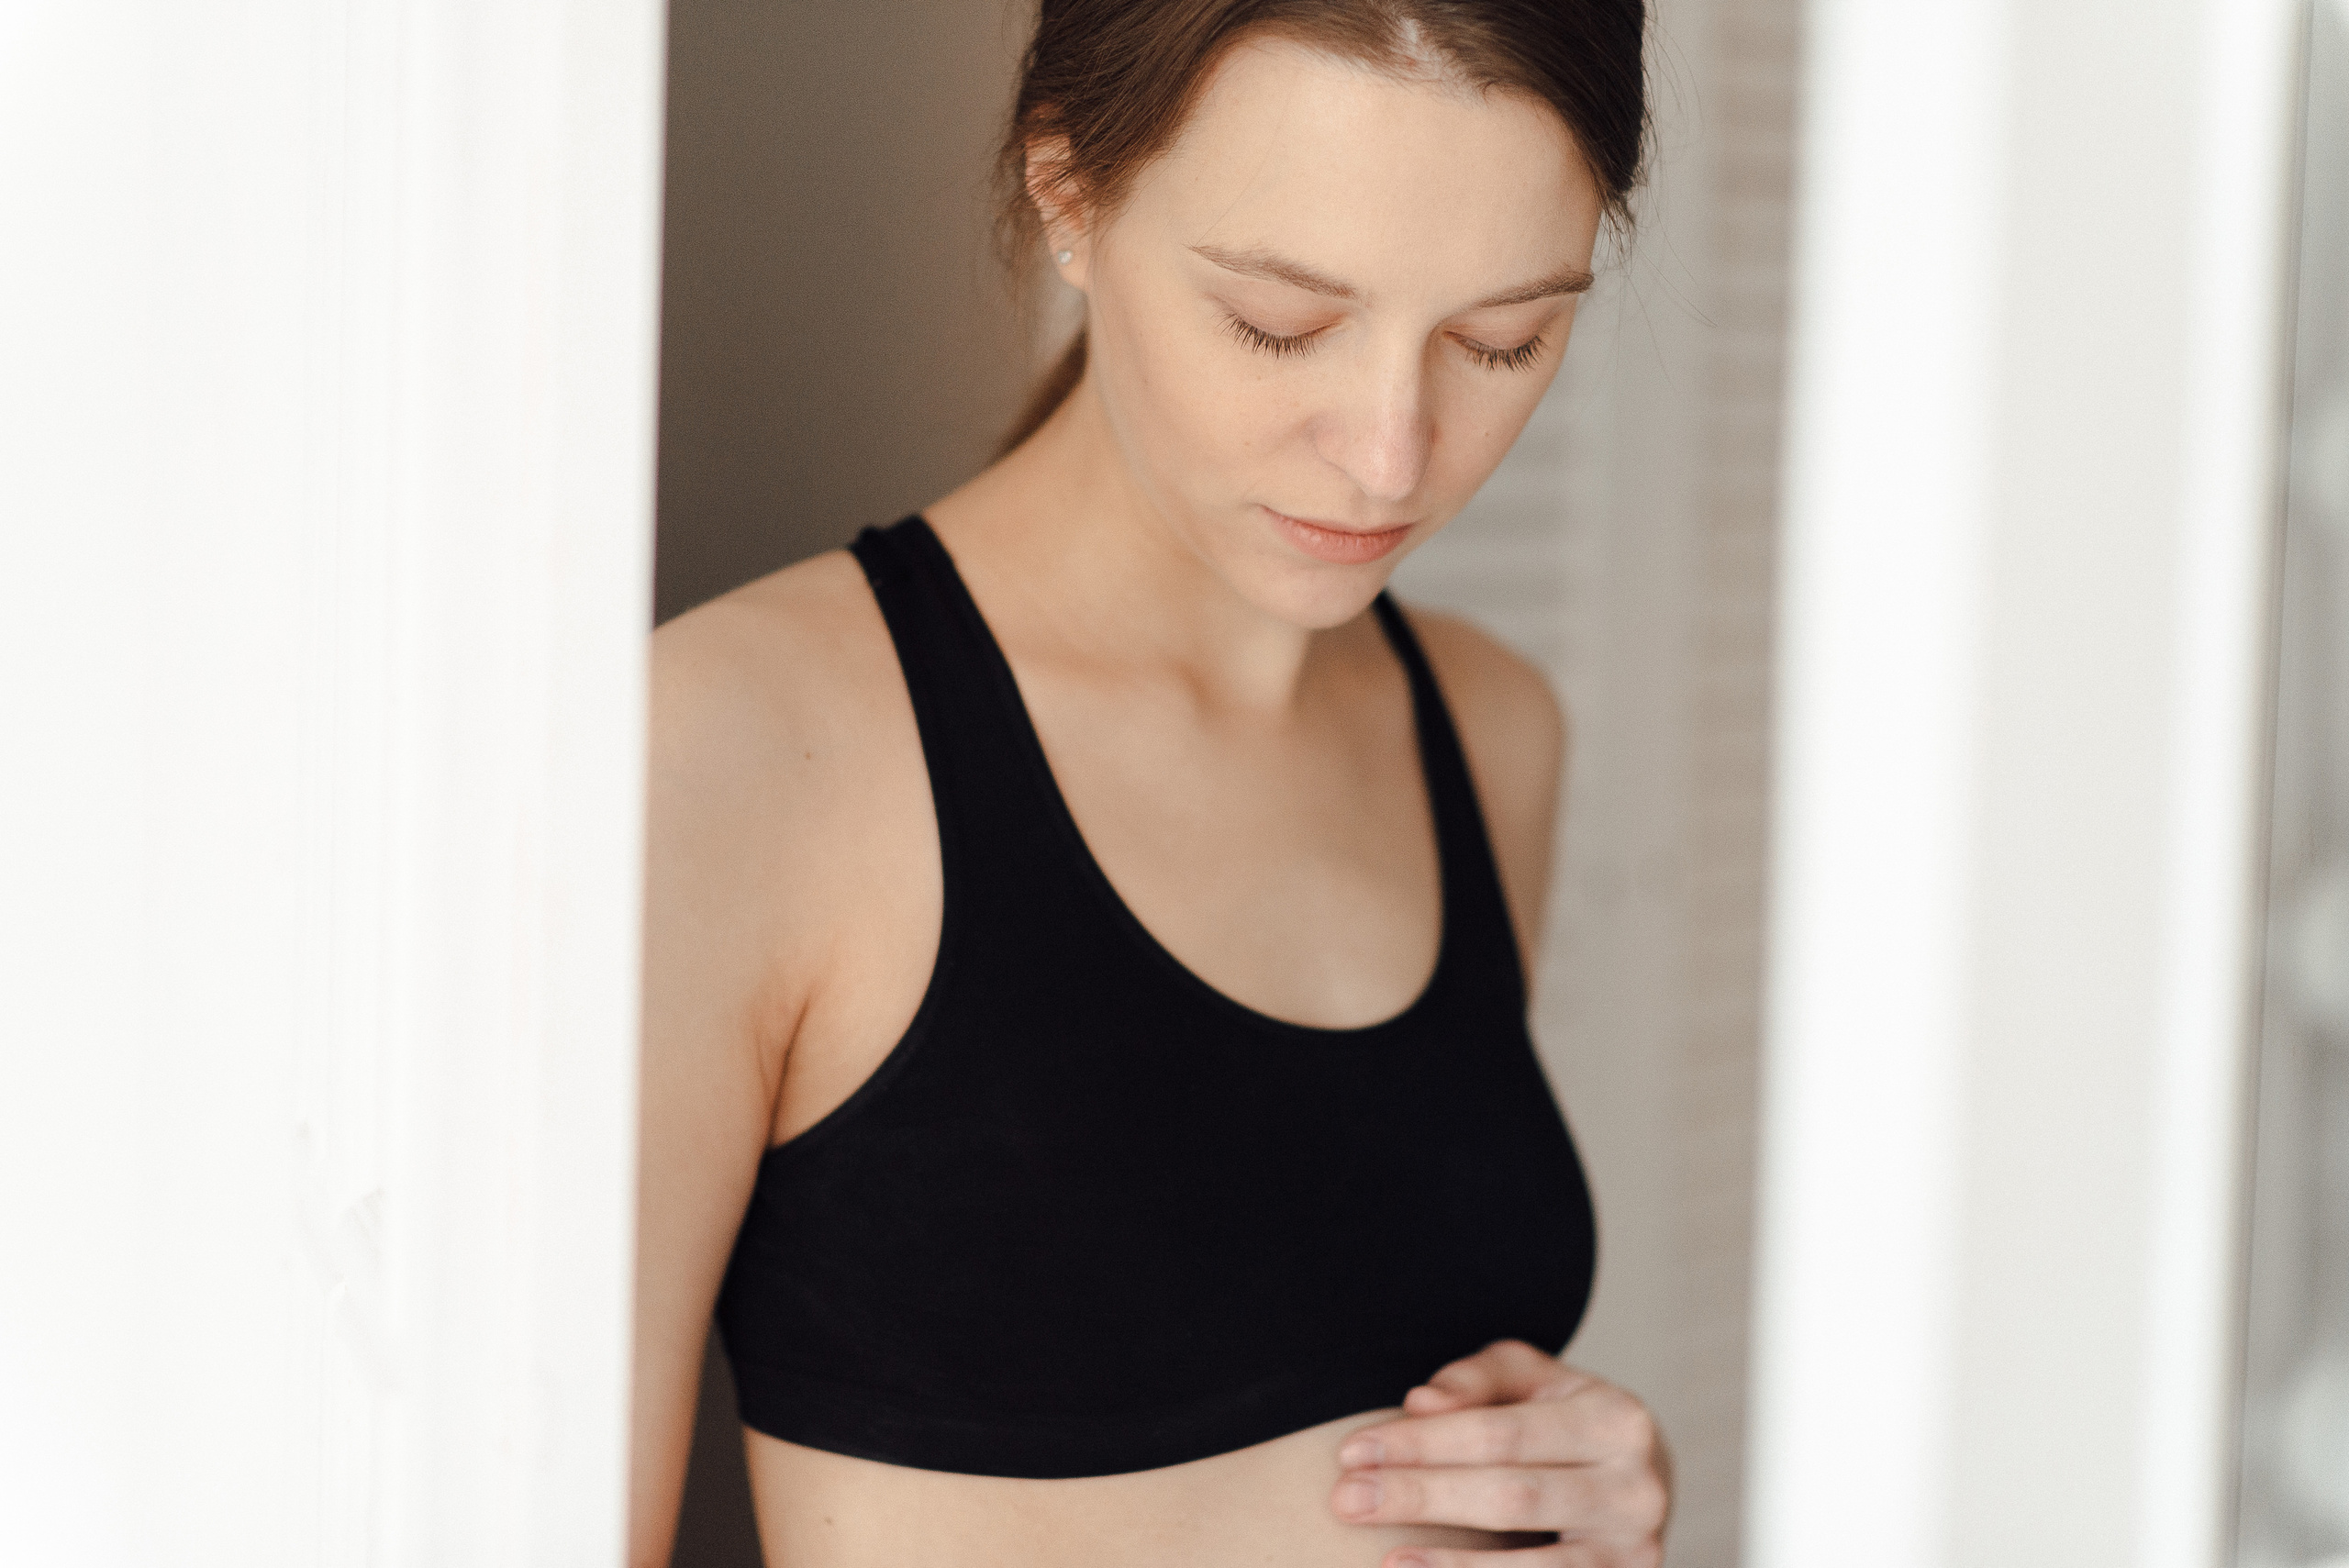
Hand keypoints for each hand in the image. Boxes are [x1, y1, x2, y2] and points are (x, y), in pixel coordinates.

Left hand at [1327, 1339, 1670, 1567]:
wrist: (1635, 1479)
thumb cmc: (1564, 1418)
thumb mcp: (1530, 1378)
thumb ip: (1477, 1378)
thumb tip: (1421, 1403)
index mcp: (1618, 1420)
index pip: (1501, 1433)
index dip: (1423, 1444)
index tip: (1352, 1451)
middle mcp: (1638, 1489)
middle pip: (1510, 1497)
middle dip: (1421, 1498)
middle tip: (1345, 1500)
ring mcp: (1635, 1553)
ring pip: (1534, 1566)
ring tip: (1385, 1562)